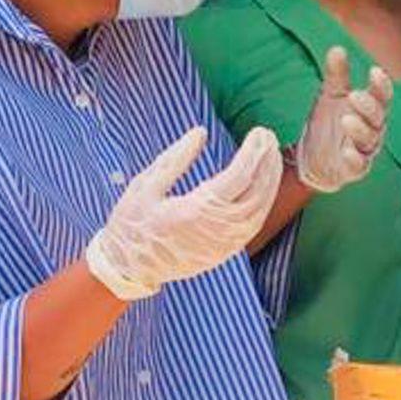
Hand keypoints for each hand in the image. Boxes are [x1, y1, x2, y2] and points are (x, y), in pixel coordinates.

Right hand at [85, 125, 283, 300]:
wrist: (129, 267)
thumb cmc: (132, 223)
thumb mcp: (145, 185)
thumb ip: (174, 158)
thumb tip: (200, 132)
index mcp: (193, 211)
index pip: (237, 178)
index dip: (253, 154)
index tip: (259, 132)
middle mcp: (214, 230)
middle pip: (255, 193)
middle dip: (266, 163)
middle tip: (270, 138)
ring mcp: (222, 245)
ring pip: (259, 211)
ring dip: (270, 182)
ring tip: (271, 156)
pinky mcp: (225, 252)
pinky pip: (253, 225)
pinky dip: (264, 202)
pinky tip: (265, 185)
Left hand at [294, 44, 392, 192]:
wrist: (313, 157)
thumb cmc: (328, 122)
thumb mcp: (330, 95)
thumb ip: (336, 75)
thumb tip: (337, 48)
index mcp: (370, 109)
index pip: (382, 96)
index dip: (381, 84)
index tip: (374, 71)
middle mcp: (373, 129)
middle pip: (379, 117)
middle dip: (369, 106)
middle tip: (354, 96)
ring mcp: (365, 150)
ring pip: (370, 140)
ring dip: (360, 130)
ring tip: (346, 120)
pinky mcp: (355, 169)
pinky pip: (359, 165)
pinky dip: (354, 159)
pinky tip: (346, 151)